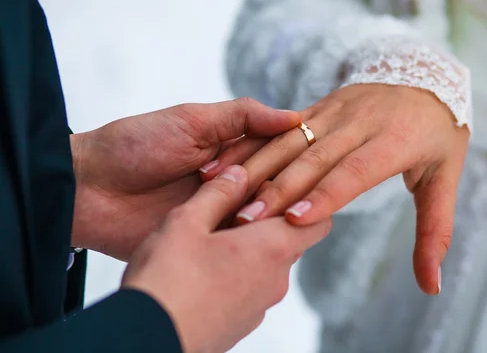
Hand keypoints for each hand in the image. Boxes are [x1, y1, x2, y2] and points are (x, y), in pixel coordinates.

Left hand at [70, 98, 300, 259]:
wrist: (86, 189)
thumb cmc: (134, 145)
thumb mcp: (191, 121)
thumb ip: (241, 117)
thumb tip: (295, 117)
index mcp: (231, 150)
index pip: (277, 152)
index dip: (291, 156)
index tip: (310, 156)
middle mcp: (232, 181)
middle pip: (274, 185)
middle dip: (281, 188)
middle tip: (289, 193)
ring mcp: (219, 212)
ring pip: (261, 215)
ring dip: (269, 215)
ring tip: (282, 217)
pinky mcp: (205, 241)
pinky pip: (236, 244)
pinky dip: (250, 242)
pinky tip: (267, 243)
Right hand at [122, 165, 331, 352]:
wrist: (146, 341)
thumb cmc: (167, 281)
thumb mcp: (186, 222)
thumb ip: (218, 193)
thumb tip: (240, 173)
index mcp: (272, 249)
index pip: (318, 221)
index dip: (304, 202)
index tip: (278, 190)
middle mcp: (275, 280)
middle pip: (289, 241)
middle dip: (268, 222)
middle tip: (234, 206)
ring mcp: (260, 306)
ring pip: (267, 266)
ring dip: (249, 249)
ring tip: (211, 237)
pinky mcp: (241, 324)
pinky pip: (250, 289)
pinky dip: (237, 274)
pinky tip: (202, 269)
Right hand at [201, 84, 468, 294]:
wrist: (424, 75)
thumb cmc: (435, 135)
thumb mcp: (445, 178)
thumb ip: (435, 231)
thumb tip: (432, 286)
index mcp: (394, 140)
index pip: (355, 171)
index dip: (326, 195)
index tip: (296, 220)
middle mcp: (359, 122)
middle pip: (315, 157)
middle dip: (279, 188)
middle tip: (248, 219)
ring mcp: (335, 110)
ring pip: (290, 140)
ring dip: (258, 168)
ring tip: (227, 194)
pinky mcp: (318, 106)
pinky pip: (279, 127)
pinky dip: (251, 145)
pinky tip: (225, 164)